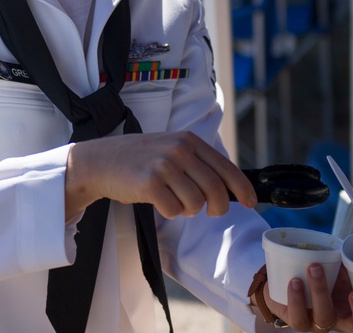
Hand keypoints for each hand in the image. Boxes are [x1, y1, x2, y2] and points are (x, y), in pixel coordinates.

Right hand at [65, 131, 257, 219]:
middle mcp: (180, 150)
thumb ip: (198, 163)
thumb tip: (230, 188)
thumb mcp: (172, 149)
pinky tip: (157, 201)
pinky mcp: (149, 183)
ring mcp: (165, 165)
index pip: (226, 168)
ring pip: (195, 204)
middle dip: (218, 207)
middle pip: (215, 190)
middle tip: (210, 211)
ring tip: (172, 198)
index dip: (242, 189)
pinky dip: (169, 212)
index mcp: (190, 140)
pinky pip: (174, 210)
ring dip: (187, 209)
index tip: (251, 203)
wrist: (101, 161)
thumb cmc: (140, 159)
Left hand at [264, 264, 352, 331]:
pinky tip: (294, 281)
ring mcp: (317, 322)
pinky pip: (297, 317)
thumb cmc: (322, 272)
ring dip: (321, 294)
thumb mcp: (340, 267)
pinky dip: (296, 298)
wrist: (288, 276)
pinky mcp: (295, 319)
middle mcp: (339, 321)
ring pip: (324, 319)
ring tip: (314, 268)